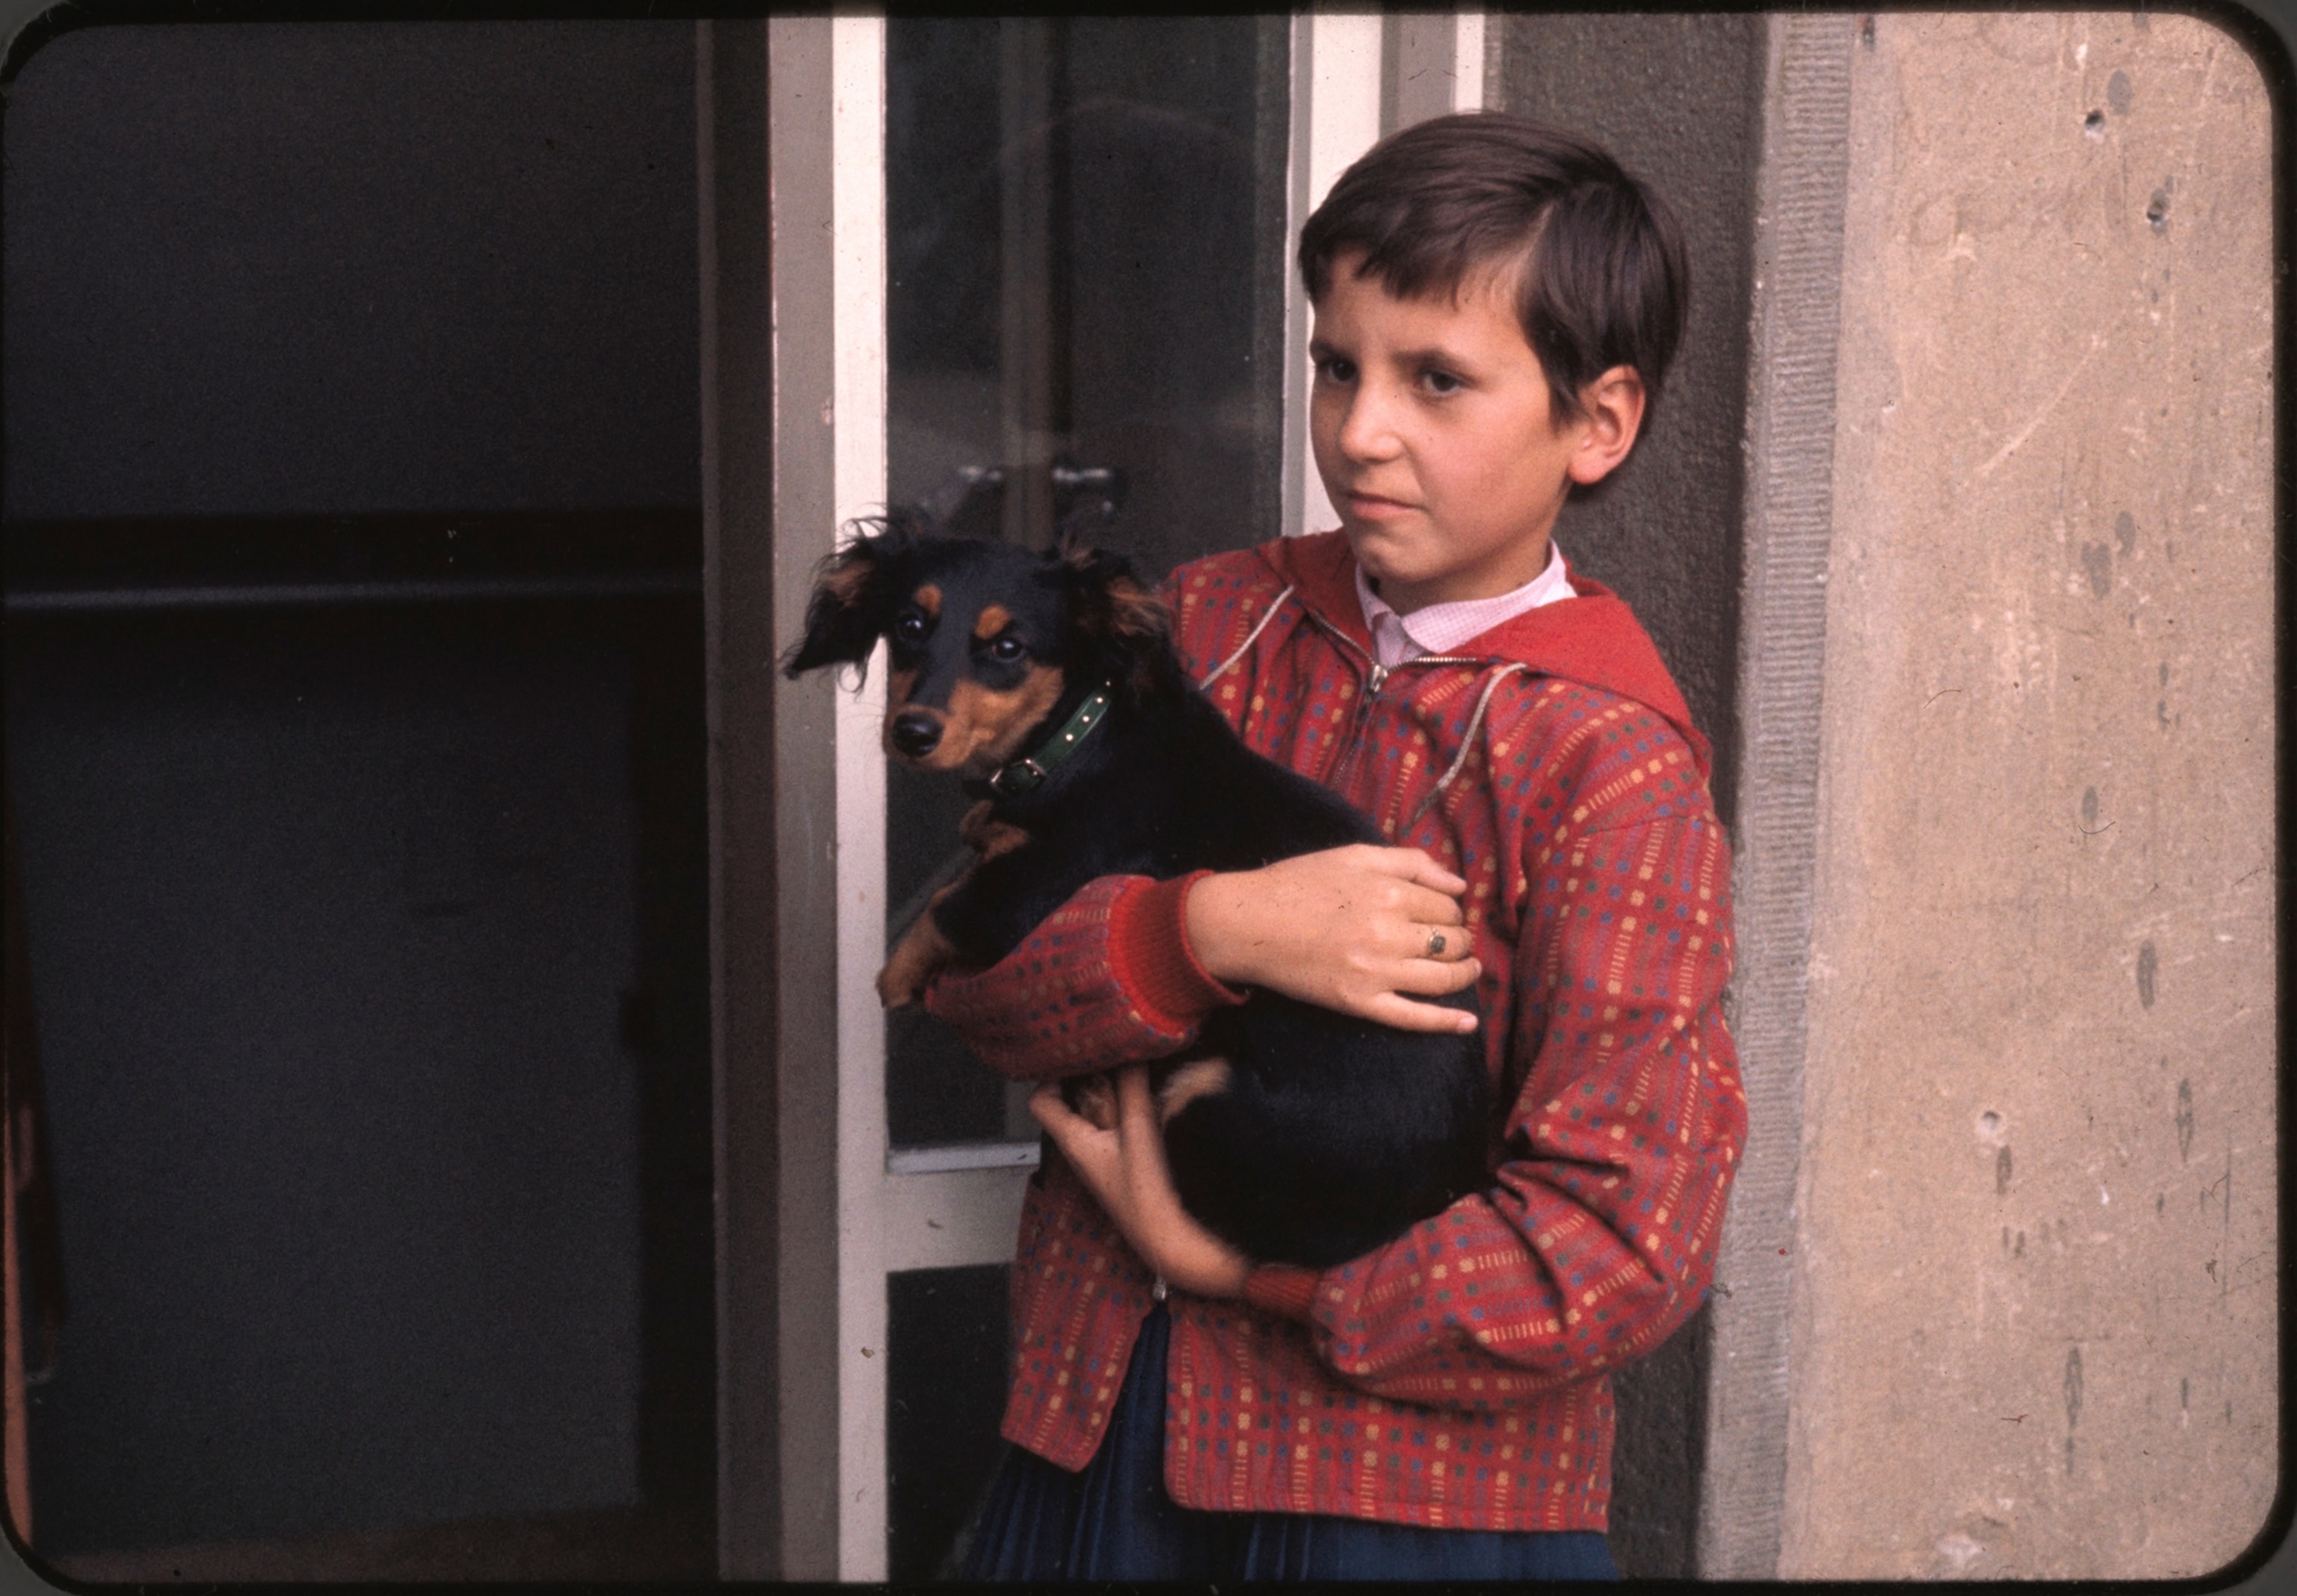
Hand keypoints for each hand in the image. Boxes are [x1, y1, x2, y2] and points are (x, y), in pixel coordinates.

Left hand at [1029, 1067, 1251, 1298]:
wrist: (1174, 1244)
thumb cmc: (1149, 1197)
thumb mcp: (1140, 1131)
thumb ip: (1133, 1088)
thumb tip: (1129, 1050)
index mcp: (1074, 1142)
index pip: (1042, 1101)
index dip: (1051, 1074)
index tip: (1077, 1053)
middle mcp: (1086, 1150)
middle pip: (1075, 1101)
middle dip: (1095, 1075)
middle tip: (1115, 1053)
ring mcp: (1109, 1159)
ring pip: (1103, 1112)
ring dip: (1119, 1091)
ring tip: (1140, 1068)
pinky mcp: (1131, 1166)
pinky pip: (1125, 1127)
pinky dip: (1136, 1110)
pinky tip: (1160, 1099)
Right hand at [1184, 844, 1479, 1033]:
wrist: (1246, 923)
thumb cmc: (1297, 883)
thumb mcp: (1354, 856)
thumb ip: (1410, 863)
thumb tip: (1458, 885)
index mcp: (1390, 893)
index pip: (1446, 908)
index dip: (1451, 911)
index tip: (1443, 914)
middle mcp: (1389, 934)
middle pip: (1449, 942)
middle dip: (1459, 940)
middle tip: (1454, 940)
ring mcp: (1376, 973)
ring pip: (1441, 979)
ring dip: (1464, 974)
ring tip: (1469, 969)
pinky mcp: (1359, 1004)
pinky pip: (1412, 1018)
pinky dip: (1445, 1023)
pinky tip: (1468, 1024)